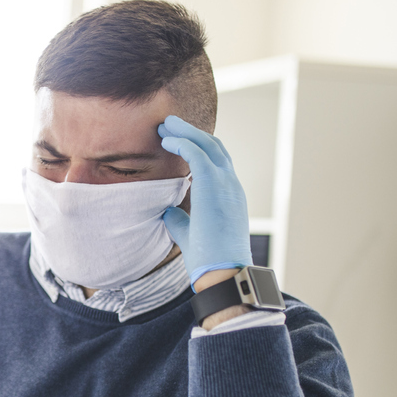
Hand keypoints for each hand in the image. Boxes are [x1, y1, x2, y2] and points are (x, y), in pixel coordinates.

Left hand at [157, 115, 253, 284]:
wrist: (223, 271)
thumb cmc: (208, 259)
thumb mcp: (190, 234)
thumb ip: (180, 220)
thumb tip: (166, 211)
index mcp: (229, 195)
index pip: (217, 162)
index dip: (198, 147)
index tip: (179, 140)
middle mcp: (231, 185)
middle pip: (214, 147)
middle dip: (191, 133)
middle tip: (169, 124)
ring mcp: (226, 184)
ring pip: (207, 145)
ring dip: (185, 132)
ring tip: (165, 125)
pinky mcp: (214, 185)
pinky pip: (197, 154)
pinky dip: (183, 143)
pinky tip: (167, 141)